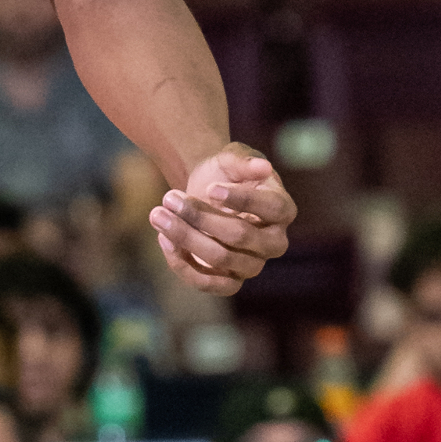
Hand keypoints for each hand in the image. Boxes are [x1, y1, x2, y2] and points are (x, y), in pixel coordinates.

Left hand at [149, 143, 295, 295]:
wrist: (207, 190)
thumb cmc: (226, 172)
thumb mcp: (232, 157)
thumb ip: (244, 161)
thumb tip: (263, 166)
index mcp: (282, 209)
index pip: (272, 208)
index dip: (242, 199)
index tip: (210, 187)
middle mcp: (274, 242)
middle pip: (240, 235)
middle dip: (201, 217)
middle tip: (169, 196)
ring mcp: (252, 265)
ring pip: (222, 260)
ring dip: (185, 238)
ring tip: (158, 214)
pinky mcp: (229, 281)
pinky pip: (208, 284)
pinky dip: (182, 264)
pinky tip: (163, 238)